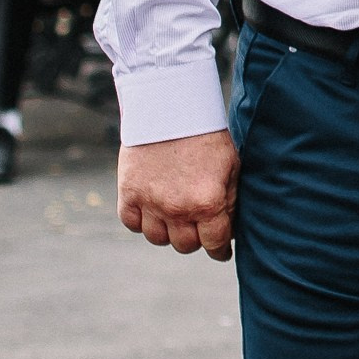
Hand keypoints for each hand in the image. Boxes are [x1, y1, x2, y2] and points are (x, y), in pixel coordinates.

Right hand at [117, 130, 239, 258]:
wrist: (170, 107)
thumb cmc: (206, 135)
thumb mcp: (230, 166)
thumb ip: (229, 200)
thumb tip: (228, 228)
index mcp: (207, 203)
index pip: (215, 244)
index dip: (220, 250)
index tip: (221, 251)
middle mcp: (177, 209)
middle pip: (185, 245)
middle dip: (195, 238)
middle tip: (198, 226)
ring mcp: (150, 203)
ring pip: (158, 239)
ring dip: (168, 231)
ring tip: (175, 216)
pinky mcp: (128, 193)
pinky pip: (132, 224)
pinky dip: (141, 221)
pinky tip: (151, 210)